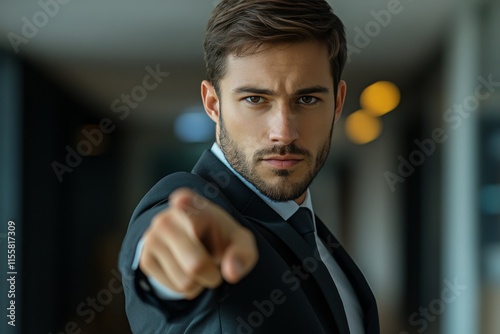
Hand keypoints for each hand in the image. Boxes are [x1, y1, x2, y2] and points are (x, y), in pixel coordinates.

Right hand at [139, 188, 257, 299]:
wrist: (200, 240)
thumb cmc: (222, 238)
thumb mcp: (241, 241)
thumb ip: (243, 253)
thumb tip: (231, 273)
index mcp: (189, 204)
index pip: (187, 209)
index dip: (201, 229)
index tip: (186, 208)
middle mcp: (165, 218)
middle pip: (196, 265)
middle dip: (211, 274)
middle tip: (214, 263)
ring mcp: (152, 238)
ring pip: (185, 281)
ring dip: (199, 282)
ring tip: (200, 264)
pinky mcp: (145, 258)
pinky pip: (174, 288)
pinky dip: (187, 287)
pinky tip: (187, 269)